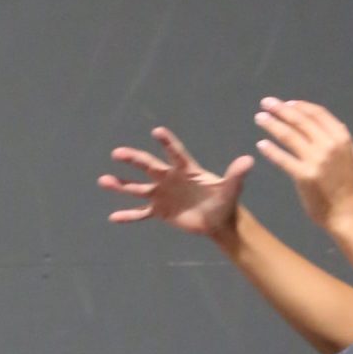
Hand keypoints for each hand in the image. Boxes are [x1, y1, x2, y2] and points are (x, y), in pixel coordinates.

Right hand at [98, 123, 252, 239]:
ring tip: (103, 181)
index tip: (157, 132)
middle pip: (148, 166)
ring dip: (121, 185)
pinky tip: (113, 217)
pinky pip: (140, 213)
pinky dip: (128, 215)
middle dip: (133, 160)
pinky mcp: (159, 211)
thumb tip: (249, 160)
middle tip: (117, 153)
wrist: (218, 221)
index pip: (175, 153)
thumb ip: (236, 174)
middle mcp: (169, 178)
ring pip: (137, 188)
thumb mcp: (231, 189)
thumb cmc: (225, 201)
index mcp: (186, 169)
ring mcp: (162, 194)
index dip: (167, 143)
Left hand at [253, 98, 352, 229]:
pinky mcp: (304, 176)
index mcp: (341, 137)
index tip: (286, 103)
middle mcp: (329, 145)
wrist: (347, 212)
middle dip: (281, 109)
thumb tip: (324, 120)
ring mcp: (316, 161)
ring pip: (289, 136)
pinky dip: (271, 150)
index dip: (299, 106)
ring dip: (272, 124)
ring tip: (259, 118)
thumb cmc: (347, 184)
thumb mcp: (350, 155)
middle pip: (300, 120)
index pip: (317, 113)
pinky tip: (261, 144)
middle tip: (266, 103)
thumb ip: (338, 137)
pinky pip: (283, 159)